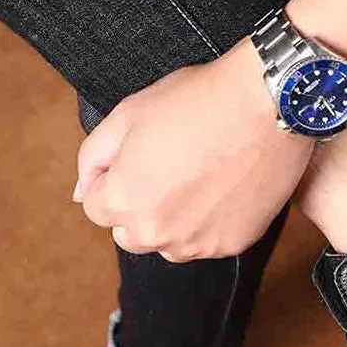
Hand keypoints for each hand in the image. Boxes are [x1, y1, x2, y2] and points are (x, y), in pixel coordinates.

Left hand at [74, 40, 314, 261]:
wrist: (266, 107)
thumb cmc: (198, 102)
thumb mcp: (128, 114)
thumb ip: (92, 158)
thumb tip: (80, 193)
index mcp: (124, 201)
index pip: (95, 208)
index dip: (111, 180)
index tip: (135, 160)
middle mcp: (157, 233)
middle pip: (130, 235)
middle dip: (139, 208)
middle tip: (167, 171)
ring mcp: (197, 243)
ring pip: (170, 244)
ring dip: (173, 222)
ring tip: (197, 180)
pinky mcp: (232, 244)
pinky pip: (207, 242)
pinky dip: (210, 223)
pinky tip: (223, 189)